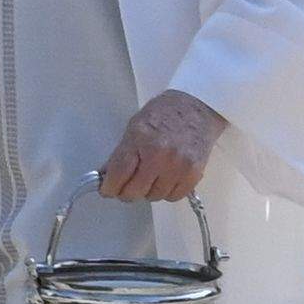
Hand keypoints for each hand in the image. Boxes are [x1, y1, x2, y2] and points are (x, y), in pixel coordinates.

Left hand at [97, 90, 227, 202]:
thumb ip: (120, 153)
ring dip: (149, 191)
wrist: (197, 107)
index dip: (109, 187)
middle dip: (126, 191)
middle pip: (134, 191)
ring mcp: (178, 166)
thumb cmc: (164, 113)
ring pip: (154, 196)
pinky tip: (166, 178)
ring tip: (151, 175)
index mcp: (140, 139)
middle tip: (127, 185)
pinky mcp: (194, 174)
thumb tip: (106, 176)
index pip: (118, 174)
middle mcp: (159, 155)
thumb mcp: (135, 127)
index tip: (107, 190)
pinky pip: (173, 197)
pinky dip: (167, 191)